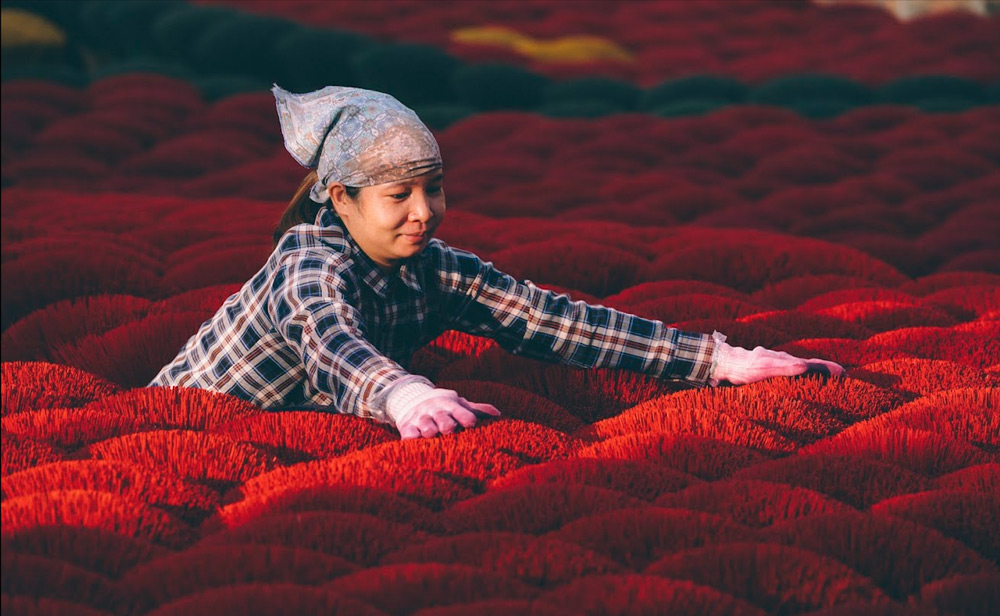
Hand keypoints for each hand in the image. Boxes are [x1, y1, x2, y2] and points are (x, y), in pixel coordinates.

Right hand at [388, 386, 500, 438]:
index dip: (465, 416)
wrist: (414, 400)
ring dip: (428, 429)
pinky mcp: (406, 426)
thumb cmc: (444, 408)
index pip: (459, 410)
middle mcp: (435, 410)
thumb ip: (478, 410)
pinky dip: (410, 437)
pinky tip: (413, 441)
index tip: (472, 423)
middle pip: (441, 416)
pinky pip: (408, 432)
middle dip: (445, 422)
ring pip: (424, 424)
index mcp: (450, 405)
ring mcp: (420, 418)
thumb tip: (498, 414)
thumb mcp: (459, 405)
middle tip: (450, 429)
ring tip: (432, 434)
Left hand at [709, 337, 844, 386]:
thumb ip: (785, 367)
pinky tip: (797, 380)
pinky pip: (787, 372)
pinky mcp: (766, 368)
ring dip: (814, 373)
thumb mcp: (766, 368)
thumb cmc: (745, 367)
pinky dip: (798, 375)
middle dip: (826, 370)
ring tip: (827, 380)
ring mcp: (775, 363)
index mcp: (786, 360)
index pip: (813, 364)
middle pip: (809, 365)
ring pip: (799, 368)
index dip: (829, 369)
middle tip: (843, 377)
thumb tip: (805, 365)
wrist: (724, 362)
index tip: (846, 374)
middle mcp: (783, 360)